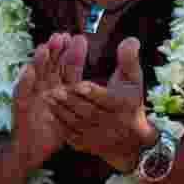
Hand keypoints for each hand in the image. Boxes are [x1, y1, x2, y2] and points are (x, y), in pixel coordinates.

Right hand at [11, 33, 87, 171]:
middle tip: (61, 35)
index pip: (68, 67)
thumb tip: (107, 76)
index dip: (72, 53)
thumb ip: (87, 92)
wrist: (35, 152)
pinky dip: (24, 82)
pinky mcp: (21, 109)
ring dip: (40, 62)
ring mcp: (33, 97)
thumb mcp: (76, 111)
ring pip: (36, 76)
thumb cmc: (58, 130)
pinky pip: (21, 94)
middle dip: (56, 51)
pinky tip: (28, 71)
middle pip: (52, 66)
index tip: (78, 38)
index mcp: (62, 88)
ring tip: (45, 48)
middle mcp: (47, 89)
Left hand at [49, 37, 156, 172]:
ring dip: (62, 110)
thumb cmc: (131, 103)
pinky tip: (51, 111)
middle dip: (72, 101)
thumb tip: (130, 40)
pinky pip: (71, 134)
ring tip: (49, 97)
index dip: (94, 93)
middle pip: (88, 111)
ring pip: (76, 122)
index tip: (81, 85)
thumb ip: (130, 60)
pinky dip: (61, 123)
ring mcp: (96, 135)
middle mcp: (109, 123)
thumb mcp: (134, 80)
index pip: (107, 99)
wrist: (131, 139)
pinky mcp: (85, 143)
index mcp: (122, 106)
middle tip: (56, 90)